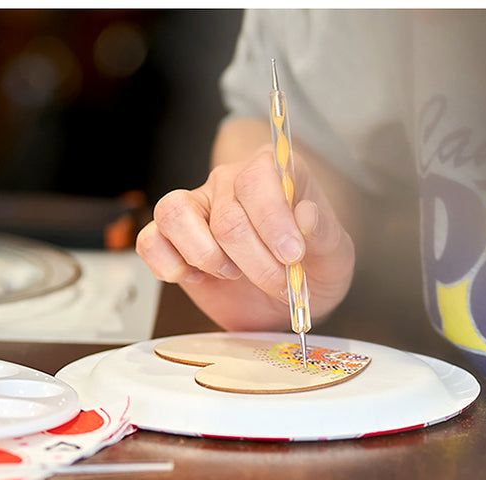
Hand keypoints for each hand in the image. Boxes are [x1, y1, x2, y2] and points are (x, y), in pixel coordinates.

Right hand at [136, 143, 354, 331]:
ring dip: (205, 257)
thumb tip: (305, 216)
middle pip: (226, 216)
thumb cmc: (310, 270)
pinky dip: (170, 266)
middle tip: (277, 283)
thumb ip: (325, 235)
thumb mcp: (335, 258)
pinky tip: (198, 278)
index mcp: (272, 173)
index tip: (292, 255)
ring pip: (174, 214)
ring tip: (231, 273)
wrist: (284, 300)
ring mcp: (195, 209)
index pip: (257, 177)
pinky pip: (150, 242)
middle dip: (255, 261)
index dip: (272, 219)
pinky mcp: (171, 240)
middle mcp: (229, 183)